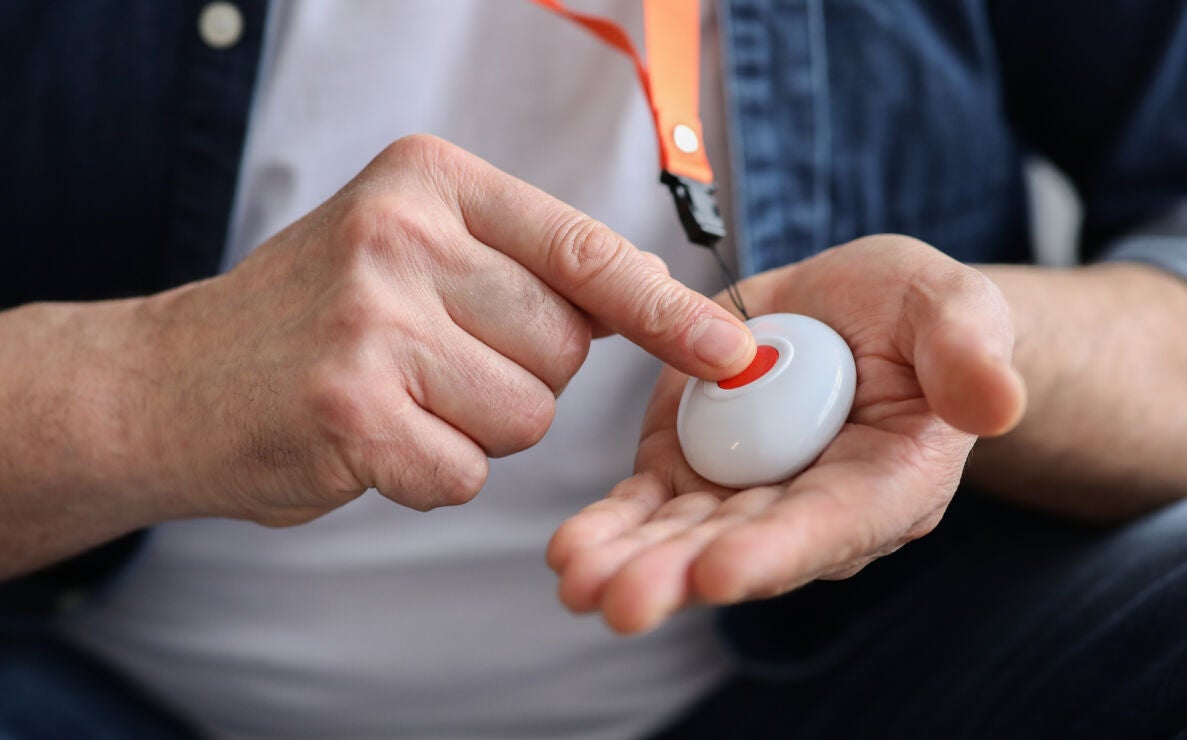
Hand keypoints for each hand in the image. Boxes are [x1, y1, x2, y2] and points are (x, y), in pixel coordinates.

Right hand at [130, 134, 754, 525]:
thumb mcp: (414, 246)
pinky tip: (371, 439)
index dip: (668, 309)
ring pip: (526, 416)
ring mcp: (370, 320)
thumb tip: (657, 290)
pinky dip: (429, 474)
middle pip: (564, 346)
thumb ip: (527, 261)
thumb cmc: (319, 317)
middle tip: (431, 360)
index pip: (587, 250)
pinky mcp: (348, 407)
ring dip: (477, 428)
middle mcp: (401, 235)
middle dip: (520, 374)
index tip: (732, 350)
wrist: (175, 380)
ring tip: (398, 395)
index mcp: (430, 180)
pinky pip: (465, 473)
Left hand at [547, 235, 1025, 632]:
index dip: (779, 551)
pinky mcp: (693, 467)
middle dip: (681, 576)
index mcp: (889, 480)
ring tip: (577, 580)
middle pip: (745, 548)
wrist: (855, 311)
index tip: (721, 573)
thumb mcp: (951, 306)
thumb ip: (969, 352)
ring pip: (685, 537)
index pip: (834, 524)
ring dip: (631, 563)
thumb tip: (999, 404)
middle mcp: (813, 505)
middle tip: (622, 599)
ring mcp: (747, 492)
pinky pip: (649, 504)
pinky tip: (570, 550)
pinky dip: (611, 526)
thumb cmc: (914, 313)